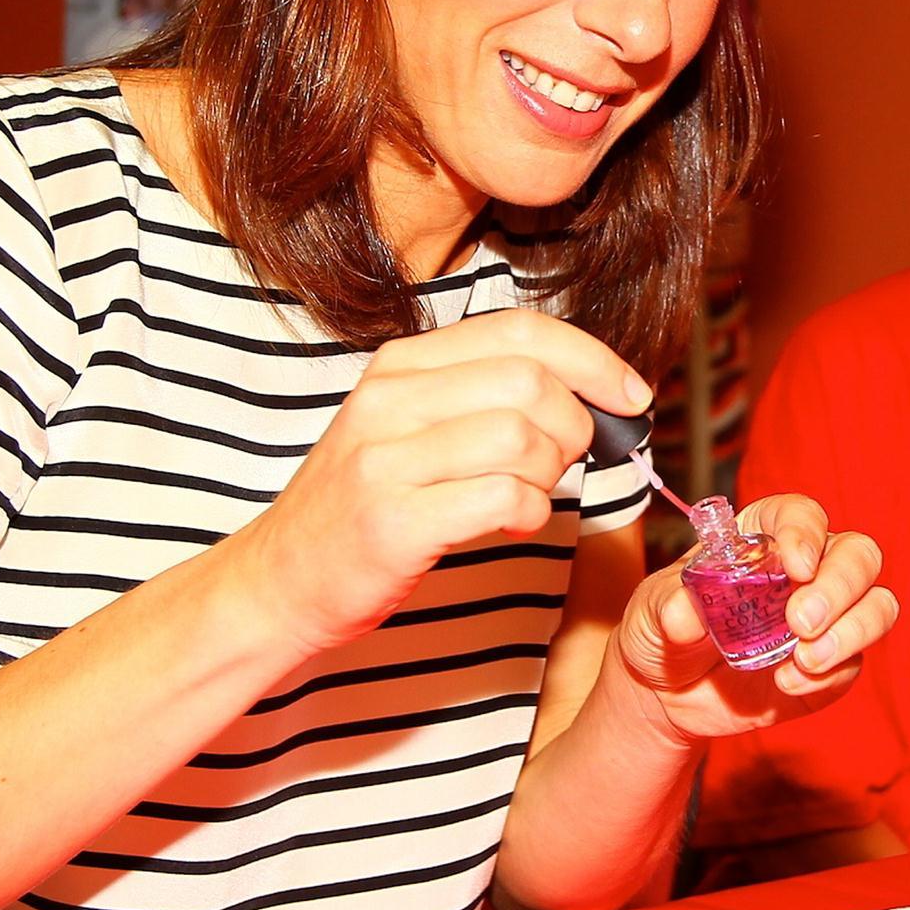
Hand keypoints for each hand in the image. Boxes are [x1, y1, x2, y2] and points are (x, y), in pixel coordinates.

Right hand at [241, 308, 651, 653]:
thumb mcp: (406, 425)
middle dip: (575, 425)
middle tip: (564, 462)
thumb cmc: (362, 505)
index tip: (629, 394)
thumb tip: (587, 389)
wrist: (280, 578)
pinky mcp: (394, 521)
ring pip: (522, 438)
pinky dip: (529, 513)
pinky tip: (510, 523)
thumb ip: (479, 395)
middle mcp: (390, 400)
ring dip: (549, 474)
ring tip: (526, 494)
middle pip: (530, 382)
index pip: (520, 331)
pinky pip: (503, 498)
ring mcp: (387, 460)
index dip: (592, 359)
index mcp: (402, 366)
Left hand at [607, 494, 896, 745]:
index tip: (795, 564)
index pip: (802, 515)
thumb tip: (684, 612)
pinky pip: (854, 663)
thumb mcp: (649, 610)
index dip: (805, 532)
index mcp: (764, 538)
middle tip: (800, 621)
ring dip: (853, 629)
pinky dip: (830, 674)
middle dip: (839, 585)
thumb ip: (666, 605)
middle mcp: (807, 571)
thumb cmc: (662, 630)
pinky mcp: (832, 666)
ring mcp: (826, 618)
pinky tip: (788, 683)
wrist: (665, 693)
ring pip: (877, 604)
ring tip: (806, 658)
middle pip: (858, 555)